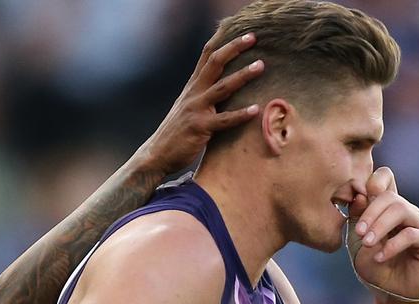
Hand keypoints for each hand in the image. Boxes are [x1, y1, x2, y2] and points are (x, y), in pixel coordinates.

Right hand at [138, 33, 265, 174]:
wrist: (157, 154)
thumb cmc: (177, 133)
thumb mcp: (188, 107)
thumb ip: (203, 96)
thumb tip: (223, 89)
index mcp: (192, 86)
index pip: (207, 57)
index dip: (224, 42)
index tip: (242, 35)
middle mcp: (194, 93)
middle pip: (215, 63)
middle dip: (234, 48)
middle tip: (253, 38)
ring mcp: (196, 108)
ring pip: (223, 87)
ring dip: (243, 75)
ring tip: (261, 66)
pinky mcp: (200, 127)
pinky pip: (224, 119)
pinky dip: (240, 114)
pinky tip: (256, 110)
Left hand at [347, 167, 418, 303]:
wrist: (391, 295)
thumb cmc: (375, 267)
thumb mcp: (358, 242)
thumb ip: (358, 219)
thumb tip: (360, 196)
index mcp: (388, 207)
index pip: (385, 177)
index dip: (373, 181)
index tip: (357, 200)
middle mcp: (407, 211)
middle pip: (390, 196)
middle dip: (370, 213)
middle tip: (358, 232)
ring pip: (401, 210)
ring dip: (380, 226)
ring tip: (367, 244)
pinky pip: (412, 234)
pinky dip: (392, 245)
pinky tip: (379, 257)